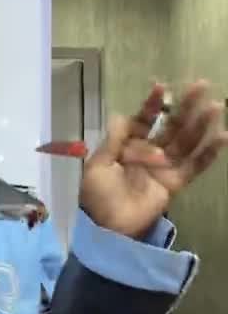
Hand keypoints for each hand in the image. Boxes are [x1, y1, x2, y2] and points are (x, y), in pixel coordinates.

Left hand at [80, 82, 227, 238]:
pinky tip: (223, 136)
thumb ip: (114, 140)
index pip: (143, 119)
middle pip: (170, 125)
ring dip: (201, 124)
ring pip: (186, 141)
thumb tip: (122, 115)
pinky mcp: (175, 183)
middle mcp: (149, 151)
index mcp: (128, 145)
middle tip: (202, 85)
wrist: (107, 228)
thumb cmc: (98, 196)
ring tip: (216, 107)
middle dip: (185, 106)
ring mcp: (164, 167)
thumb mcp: (99, 166)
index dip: (152, 104)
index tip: (161, 86)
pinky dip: (208, 153)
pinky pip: (194, 166)